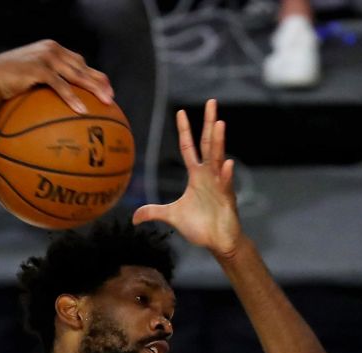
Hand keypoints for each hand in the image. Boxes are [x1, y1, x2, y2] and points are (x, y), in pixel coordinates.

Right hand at [0, 39, 113, 114]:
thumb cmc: (7, 85)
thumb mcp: (29, 81)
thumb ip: (45, 86)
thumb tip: (57, 109)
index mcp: (51, 51)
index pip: (79, 61)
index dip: (94, 75)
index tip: (107, 89)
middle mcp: (51, 50)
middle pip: (82, 66)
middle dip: (99, 82)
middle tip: (111, 98)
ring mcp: (45, 57)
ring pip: (76, 74)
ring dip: (93, 88)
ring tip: (106, 102)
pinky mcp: (38, 67)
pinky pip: (60, 84)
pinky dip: (71, 97)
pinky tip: (81, 110)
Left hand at [134, 100, 241, 258]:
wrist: (218, 242)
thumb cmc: (200, 226)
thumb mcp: (172, 216)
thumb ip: (154, 212)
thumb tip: (134, 217)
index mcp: (197, 174)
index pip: (189, 147)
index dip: (184, 130)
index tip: (180, 111)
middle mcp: (209, 174)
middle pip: (208, 143)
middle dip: (209, 122)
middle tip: (211, 102)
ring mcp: (220, 184)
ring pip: (218, 158)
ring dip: (219, 142)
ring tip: (219, 123)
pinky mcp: (228, 198)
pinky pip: (226, 184)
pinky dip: (226, 174)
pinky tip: (227, 163)